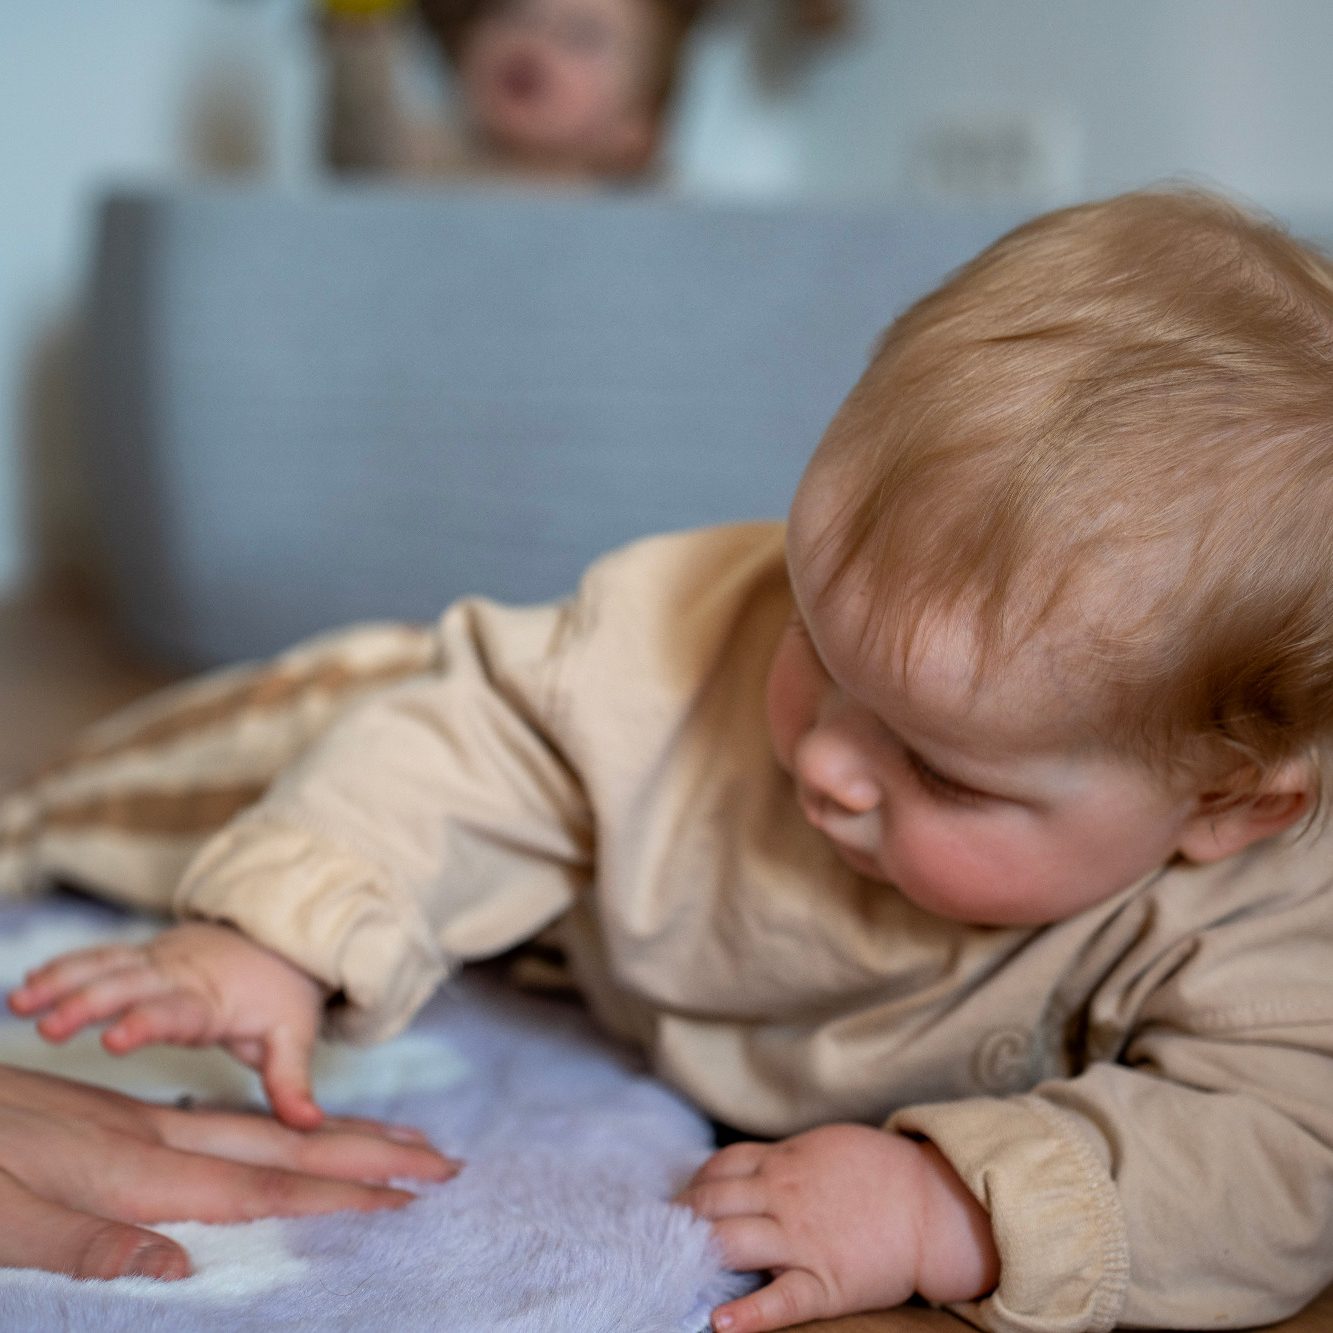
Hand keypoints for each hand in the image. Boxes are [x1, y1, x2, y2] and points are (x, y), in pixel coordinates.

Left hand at [0, 1062, 458, 1280]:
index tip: (412, 1198)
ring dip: (336, 1137)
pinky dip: (276, 1134)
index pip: (263, 1186)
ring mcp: (139, 1125)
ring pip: (261, 1130)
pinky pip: (225, 1127)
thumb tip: (184, 1267)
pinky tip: (281, 1142)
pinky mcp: (119, 1124)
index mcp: (136, 1170)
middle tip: (444, 1159)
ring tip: (395, 1141)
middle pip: (285, 1146)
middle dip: (371, 1153)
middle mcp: (154, 1139)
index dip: (341, 1193)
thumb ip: (87, 1242)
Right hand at [10, 922, 329, 1128]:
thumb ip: (291, 1080)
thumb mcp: (292, 1036)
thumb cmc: (278, 998)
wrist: (276, 941)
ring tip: (19, 1001)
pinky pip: (98, 957)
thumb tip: (307, 1124)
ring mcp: (155, 963)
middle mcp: (178, 977)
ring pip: (104, 966)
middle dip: (89, 1002)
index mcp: (212, 1001)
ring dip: (62, 980)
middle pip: (130, 986)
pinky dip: (63, 967)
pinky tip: (26, 983)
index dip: (146, 1023)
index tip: (113, 1040)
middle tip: (46, 1026)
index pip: (176, 1012)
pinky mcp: (139, 958)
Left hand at [675, 1124, 998, 1331]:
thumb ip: (780, 1156)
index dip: (693, 1185)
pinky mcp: (824, 1281)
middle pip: (713, 1203)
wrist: (932, 1205)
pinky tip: (719, 1322)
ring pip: (733, 1241)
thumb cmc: (879, 1172)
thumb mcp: (822, 1146)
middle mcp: (783, 1197)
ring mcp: (801, 1239)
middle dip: (682, 1219)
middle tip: (661, 1235)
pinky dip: (747, 1313)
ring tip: (674, 1266)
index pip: (719, 1168)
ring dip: (699, 1253)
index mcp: (784, 1162)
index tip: (678, 1201)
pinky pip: (779, 1299)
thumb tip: (739, 1167)